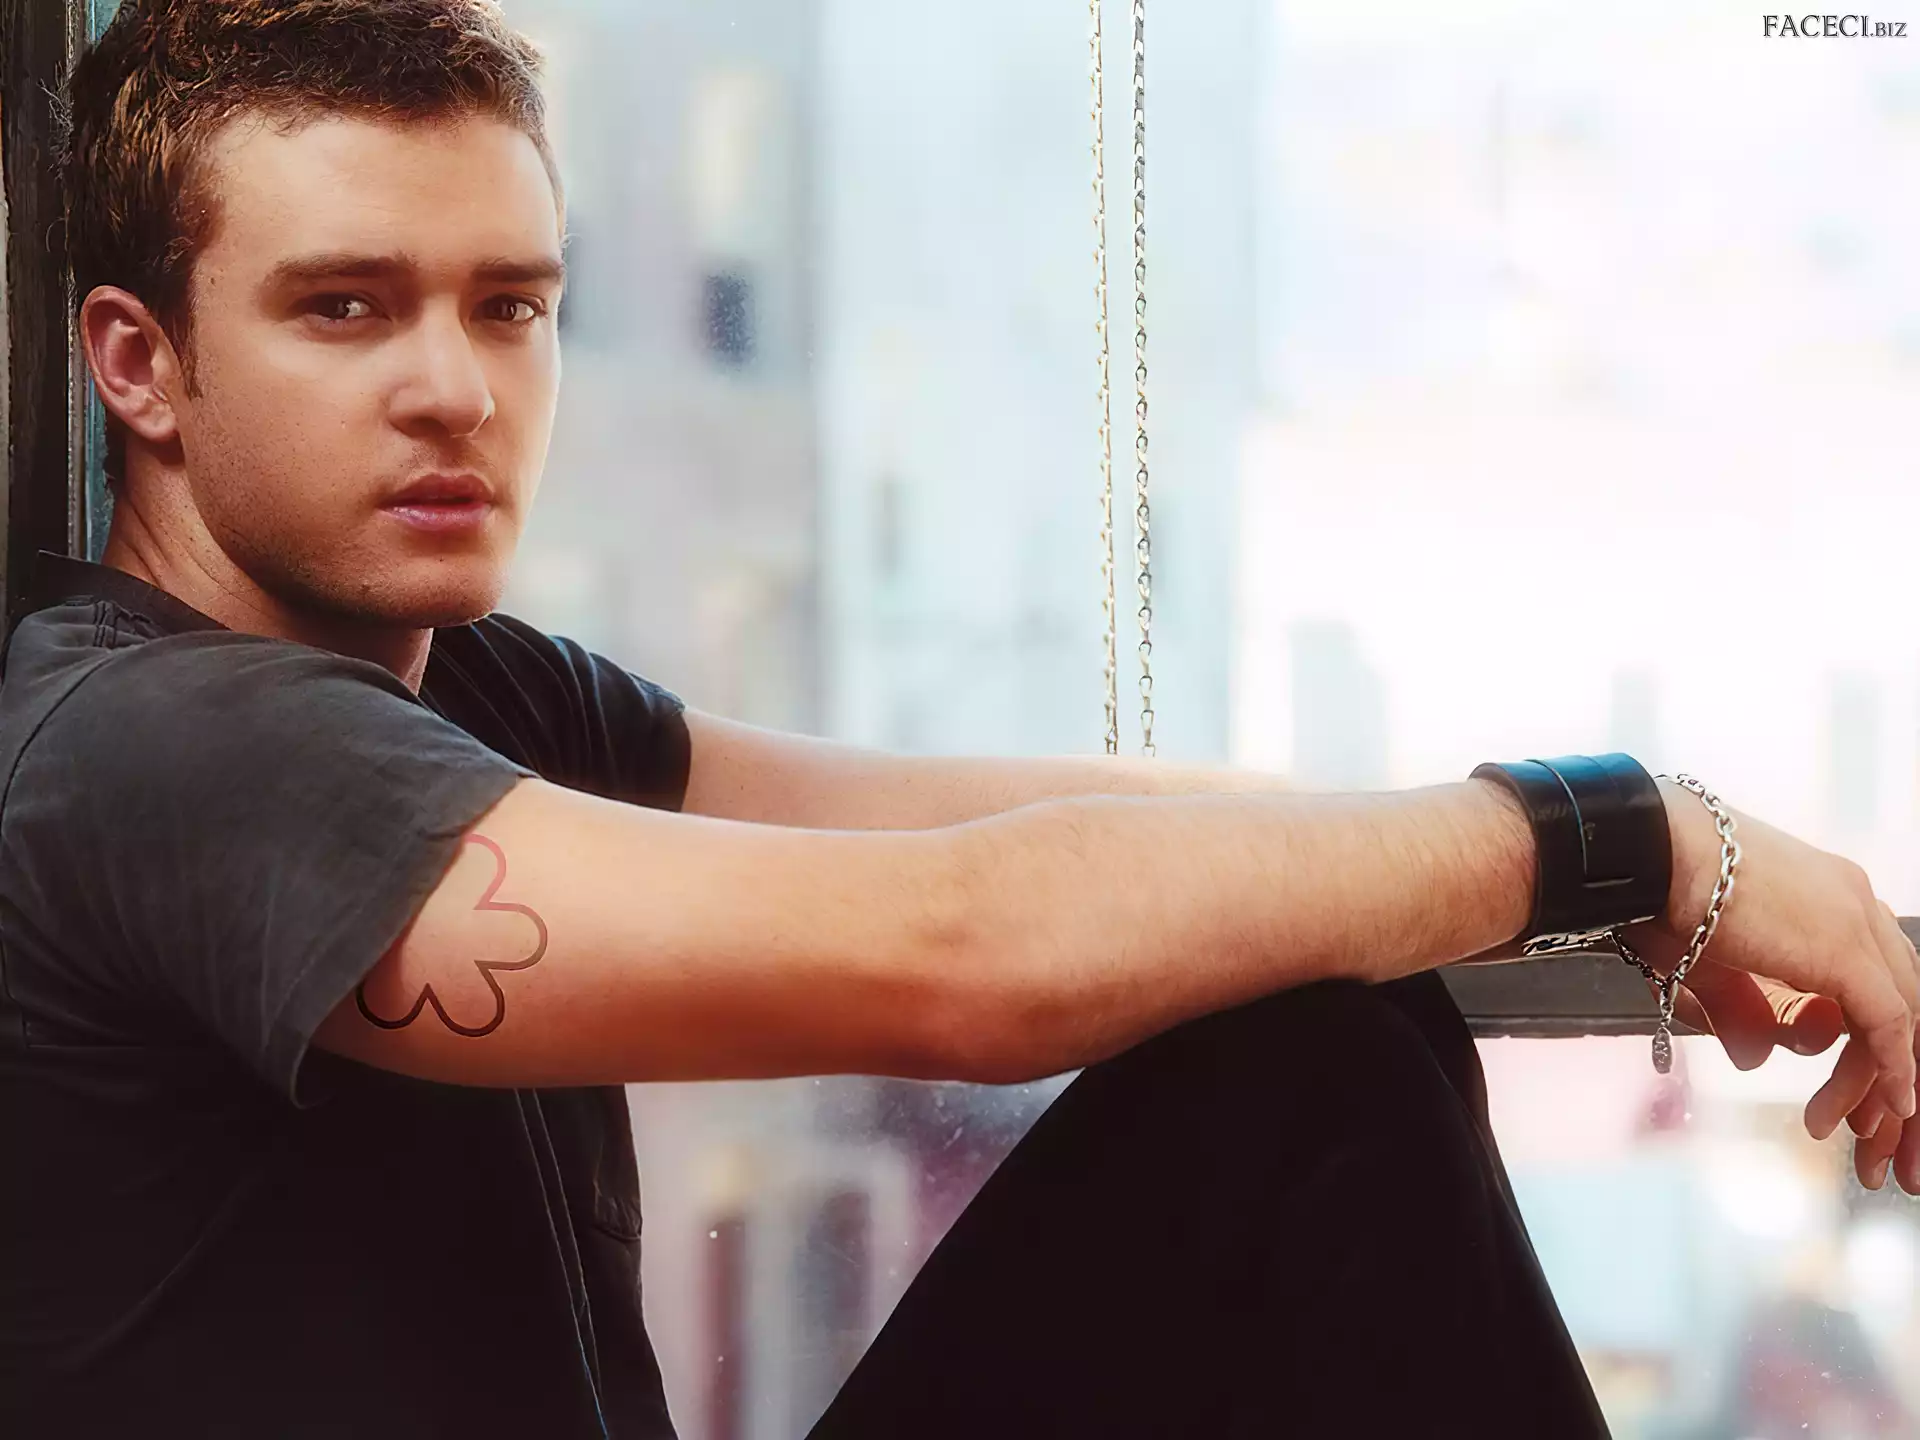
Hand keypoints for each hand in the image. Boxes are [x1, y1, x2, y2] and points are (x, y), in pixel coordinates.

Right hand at [1620, 781, 1919, 1193]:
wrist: (1652, 853)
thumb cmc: (1662, 896)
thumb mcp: (1708, 967)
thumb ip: (1743, 1011)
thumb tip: (1758, 1058)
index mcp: (1829, 897)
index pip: (1875, 981)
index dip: (1872, 1047)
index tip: (1849, 1101)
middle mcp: (1856, 903)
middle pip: (1903, 1004)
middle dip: (1894, 1077)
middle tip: (1879, 1136)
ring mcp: (1857, 921)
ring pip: (1902, 1018)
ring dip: (1888, 1087)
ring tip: (1867, 1142)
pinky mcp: (1846, 949)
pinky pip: (1891, 1022)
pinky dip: (1895, 1068)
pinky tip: (1895, 1110)